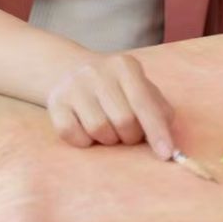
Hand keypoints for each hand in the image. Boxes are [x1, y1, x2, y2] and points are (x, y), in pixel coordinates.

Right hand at [45, 52, 176, 158]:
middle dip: (130, 136)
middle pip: (123, 120)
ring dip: (108, 139)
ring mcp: (73, 86)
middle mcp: (97, 71)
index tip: (166, 155)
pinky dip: (83, 141)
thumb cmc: (116, 88)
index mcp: (125, 66)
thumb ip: (159, 110)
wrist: (70, 70)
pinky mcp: (55, 102)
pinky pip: (73, 135)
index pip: (144, 102)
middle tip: (127, 133)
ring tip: (107, 128)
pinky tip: (86, 129)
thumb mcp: (141, 88)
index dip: (157, 131)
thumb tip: (167, 141)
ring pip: (98, 130)